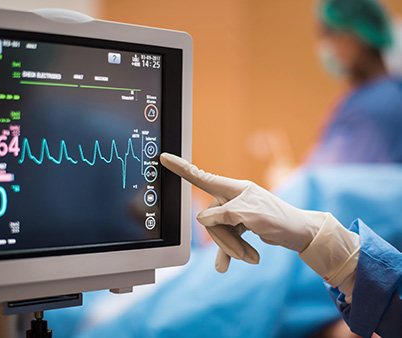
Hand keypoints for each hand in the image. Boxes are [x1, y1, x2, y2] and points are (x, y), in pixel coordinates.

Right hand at [160, 153, 327, 272]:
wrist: (298, 233)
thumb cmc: (278, 218)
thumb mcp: (249, 215)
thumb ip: (222, 215)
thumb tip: (202, 219)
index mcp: (234, 189)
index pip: (201, 178)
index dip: (181, 169)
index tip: (164, 157)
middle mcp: (232, 198)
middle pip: (211, 219)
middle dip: (225, 240)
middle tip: (243, 254)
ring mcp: (235, 213)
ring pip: (219, 231)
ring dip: (232, 248)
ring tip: (250, 258)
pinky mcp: (239, 225)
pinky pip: (226, 239)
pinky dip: (229, 251)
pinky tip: (224, 266)